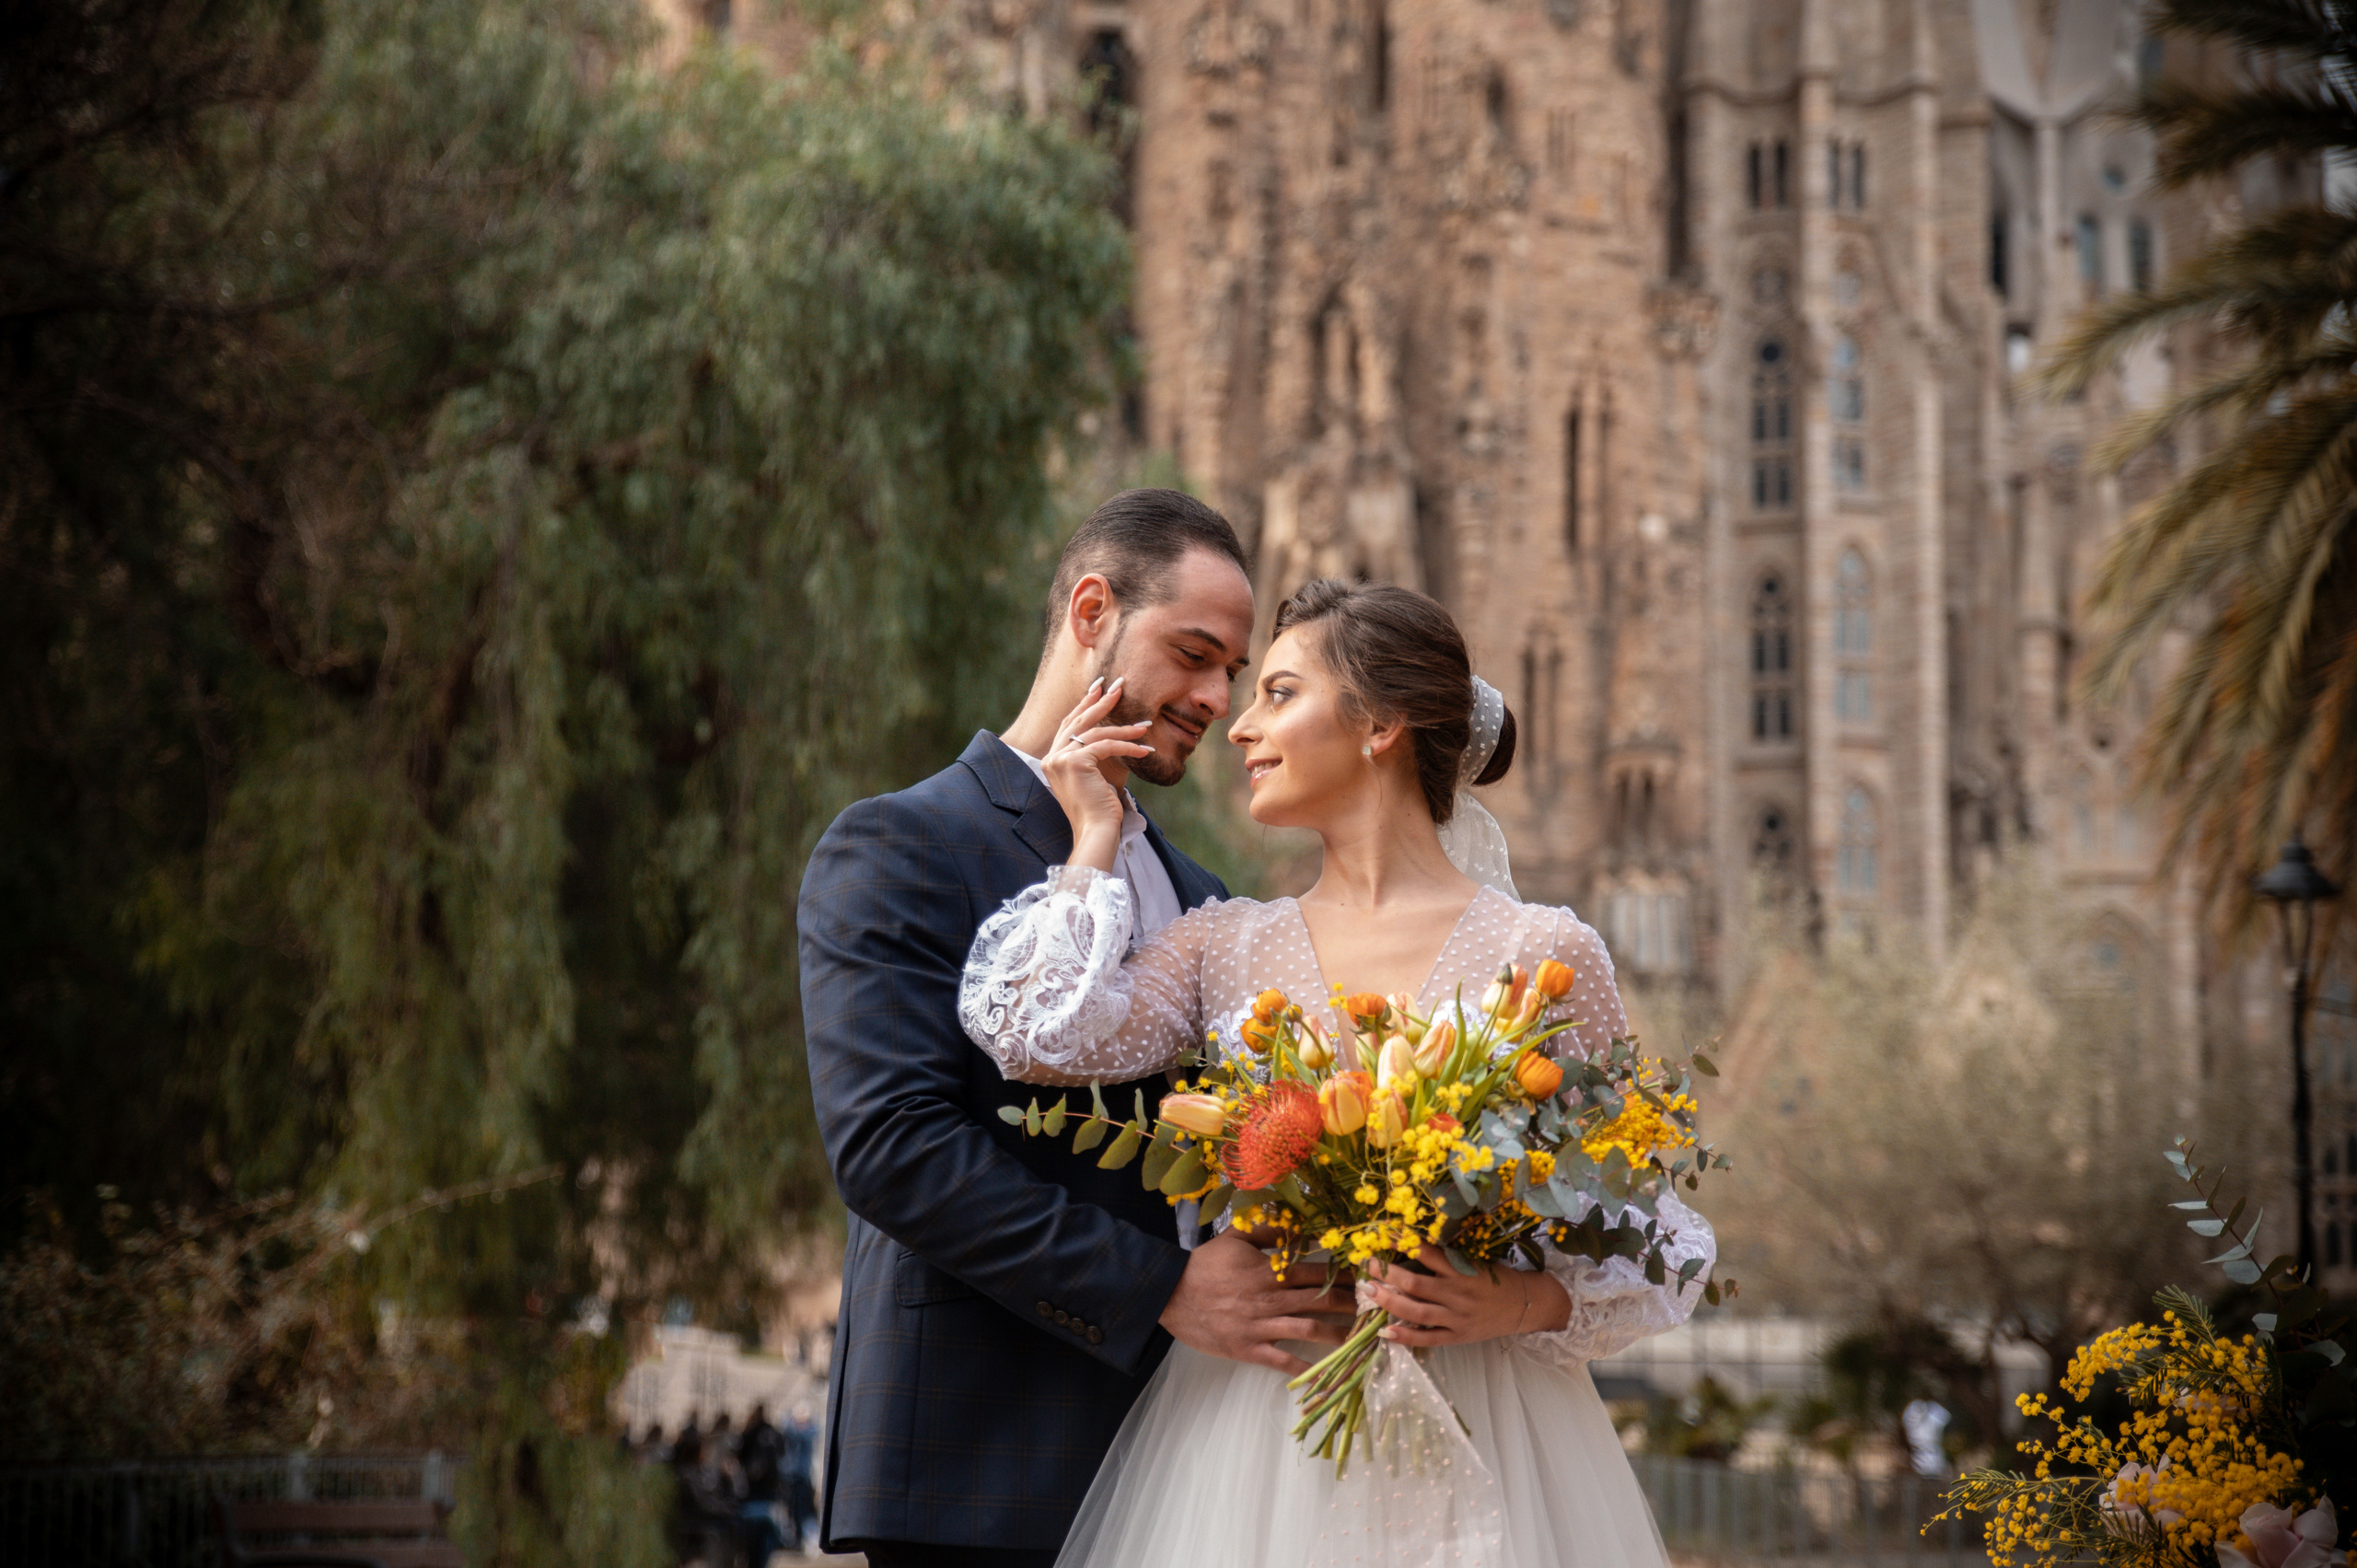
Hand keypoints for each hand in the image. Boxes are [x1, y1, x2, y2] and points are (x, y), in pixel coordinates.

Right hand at [1044, 677, 1151, 871]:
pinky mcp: (1076, 762)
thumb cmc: (1099, 811)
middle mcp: (1052, 758)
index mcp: (1052, 761)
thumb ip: (1094, 757)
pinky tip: (1145, 751)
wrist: (1095, 832)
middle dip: (1100, 702)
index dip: (1084, 707)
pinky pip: (1106, 746)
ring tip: (1144, 724)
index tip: (1099, 691)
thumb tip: (1112, 737)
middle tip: (1118, 687)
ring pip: (1095, 733)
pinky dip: (1128, 746)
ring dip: (1123, 727)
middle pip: (1078, 722)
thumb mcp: (1095, 779)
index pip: (1068, 726)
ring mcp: (1061, 759)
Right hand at [1158, 1229, 1353, 1375]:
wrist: (1170, 1294)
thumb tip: (1299, 1225)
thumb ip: (1269, 1231)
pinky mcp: (1250, 1349)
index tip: (1368, 1276)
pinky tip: (1327, 1375)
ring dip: (1340, 1334)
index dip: (1345, 1274)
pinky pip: (1283, 1361)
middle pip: (1321, 1301)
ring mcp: (1261, 1326)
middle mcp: (1271, 1299)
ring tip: (1364, 1338)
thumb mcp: (1235, 1237)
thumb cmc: (1204, 1265)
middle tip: (1377, 1307)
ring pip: (1310, 1331)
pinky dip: (1305, 1370)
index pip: (1316, 1272)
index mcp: (1270, 1271)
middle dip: (1352, 1304)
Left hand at [1364, 1247, 1571, 1347]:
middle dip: (1387, 1273)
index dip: (1403, 1243)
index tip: (1383, 1235)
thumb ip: (1447, 1259)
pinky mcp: (1457, 1336)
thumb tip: (1411, 1246)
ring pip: (1417, 1311)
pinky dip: (1406, 1336)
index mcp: (1462, 1270)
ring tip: (1369, 1291)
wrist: (1525, 1306)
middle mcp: (1457, 1293)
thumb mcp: (1475, 1262)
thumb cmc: (1496, 1280)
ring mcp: (1456, 1317)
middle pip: (1415, 1283)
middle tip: (1367, 1264)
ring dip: (1389, 1301)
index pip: (1427, 1253)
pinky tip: (1385, 1331)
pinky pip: (1428, 1338)